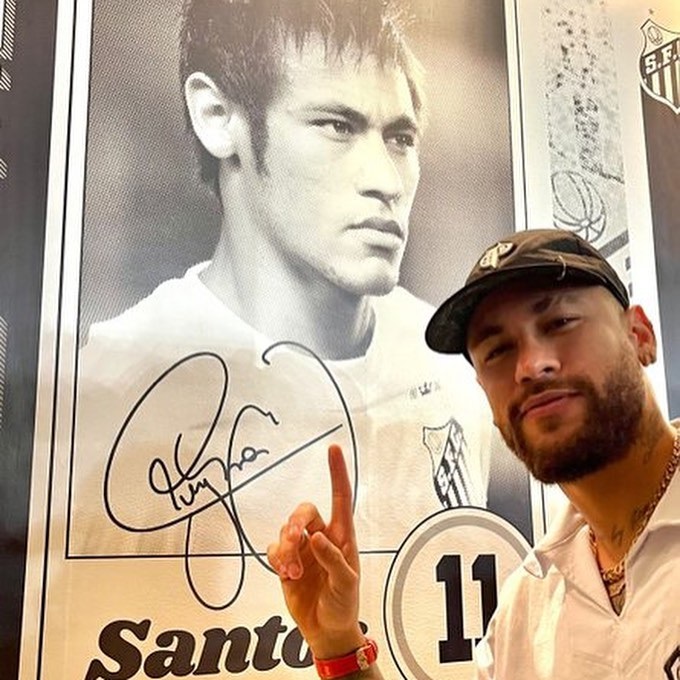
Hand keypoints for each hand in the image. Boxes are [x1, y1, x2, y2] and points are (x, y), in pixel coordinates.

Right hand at [267, 444, 364, 658]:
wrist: (326, 630)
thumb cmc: (344, 605)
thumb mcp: (347, 584)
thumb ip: (333, 560)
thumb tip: (316, 538)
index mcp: (342, 536)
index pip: (341, 497)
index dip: (337, 472)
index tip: (333, 449)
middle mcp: (322, 537)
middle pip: (304, 511)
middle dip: (295, 522)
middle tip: (294, 540)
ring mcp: (303, 549)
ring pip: (286, 530)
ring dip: (285, 548)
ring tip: (292, 572)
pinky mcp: (287, 562)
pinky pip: (274, 548)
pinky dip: (277, 558)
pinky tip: (286, 574)